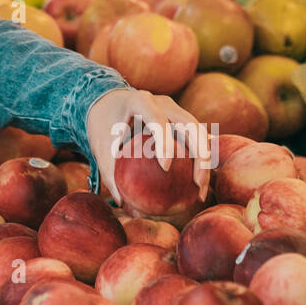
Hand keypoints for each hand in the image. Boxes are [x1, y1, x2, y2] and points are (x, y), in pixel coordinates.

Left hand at [85, 87, 211, 210]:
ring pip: (199, 133)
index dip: (165, 142)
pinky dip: (200, 158)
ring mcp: (174, 109)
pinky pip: (196, 138)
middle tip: (197, 184)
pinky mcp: (180, 120)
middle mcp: (163, 102)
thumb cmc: (102, 125)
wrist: (108, 103)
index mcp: (141, 101)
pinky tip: (200, 185)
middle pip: (191, 125)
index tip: (165, 168)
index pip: (158, 120)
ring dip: (205, 161)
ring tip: (200, 191)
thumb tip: (121, 202)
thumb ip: (108, 170)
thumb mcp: (100, 145)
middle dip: (200, 154)